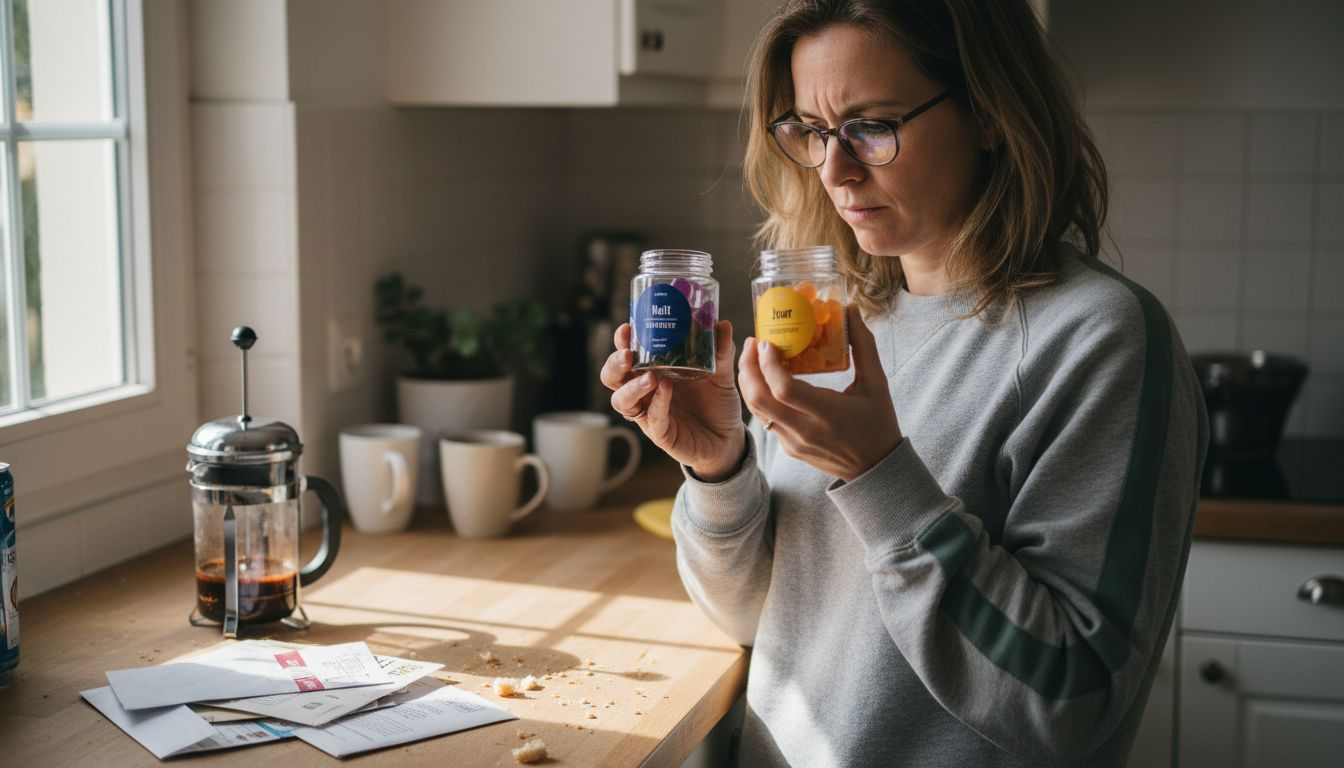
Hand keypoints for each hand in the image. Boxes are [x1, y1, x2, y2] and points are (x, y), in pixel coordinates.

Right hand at [600, 321, 745, 480]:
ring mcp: (649, 413)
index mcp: (652, 371)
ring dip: (631, 387)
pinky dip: (658, 402)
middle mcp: (644, 392)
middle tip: (627, 353)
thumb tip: (723, 325)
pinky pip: (652, 418)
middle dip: (615, 364)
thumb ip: (721, 352)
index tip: (627, 327)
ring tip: (650, 376)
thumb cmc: (716, 403)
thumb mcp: (721, 374)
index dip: (622, 342)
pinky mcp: (661, 433)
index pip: (627, 354)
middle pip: (613, 377)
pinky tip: (666, 389)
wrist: (728, 438)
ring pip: (622, 401)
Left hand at [737, 304, 901, 482]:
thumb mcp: (877, 384)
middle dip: (748, 368)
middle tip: (752, 343)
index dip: (768, 365)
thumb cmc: (878, 423)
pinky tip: (767, 379)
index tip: (766, 343)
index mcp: (828, 414)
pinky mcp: (789, 448)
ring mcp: (794, 442)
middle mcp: (806, 430)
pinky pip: (766, 419)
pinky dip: (761, 397)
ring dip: (749, 382)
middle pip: (760, 399)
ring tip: (754, 357)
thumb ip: (864, 346)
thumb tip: (851, 310)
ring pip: (757, 410)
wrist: (875, 469)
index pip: (784, 389)